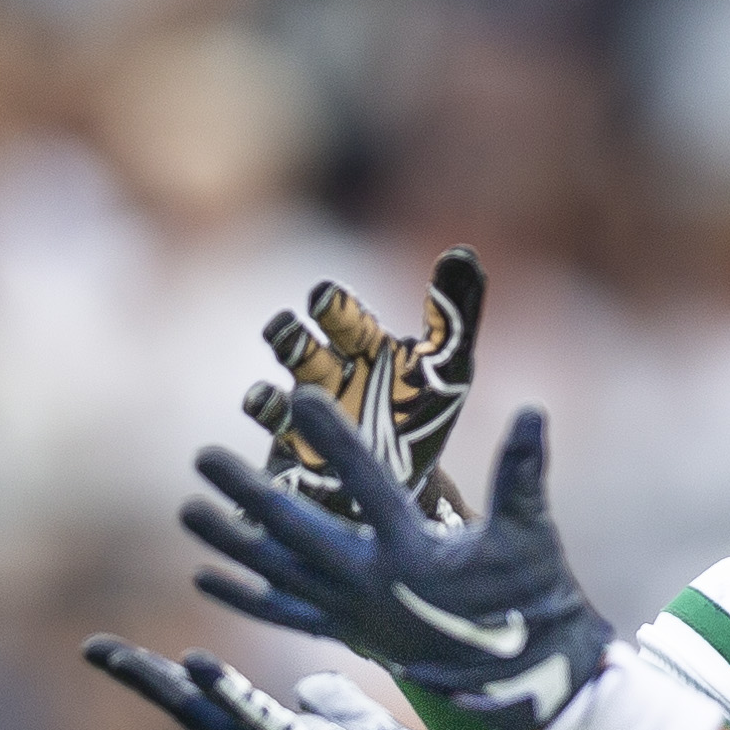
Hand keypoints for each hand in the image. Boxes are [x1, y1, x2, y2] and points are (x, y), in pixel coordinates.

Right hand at [83, 643, 503, 729]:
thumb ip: (329, 707)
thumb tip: (305, 688)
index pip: (210, 708)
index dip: (164, 679)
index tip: (116, 651)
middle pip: (193, 716)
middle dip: (141, 683)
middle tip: (91, 649)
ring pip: (213, 723)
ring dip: (167, 688)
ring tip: (121, 657)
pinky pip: (262, 724)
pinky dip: (228, 694)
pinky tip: (196, 665)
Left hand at [179, 397, 613, 729]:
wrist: (527, 676)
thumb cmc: (531, 599)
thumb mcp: (531, 535)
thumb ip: (523, 474)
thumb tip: (534, 412)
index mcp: (412, 552)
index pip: (365, 483)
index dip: (333, 439)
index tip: (299, 400)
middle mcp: (372, 584)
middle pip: (296, 531)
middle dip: (247, 493)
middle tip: (202, 458)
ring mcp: (355, 614)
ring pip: (279, 575)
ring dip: (231, 543)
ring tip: (189, 512)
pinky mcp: (351, 634)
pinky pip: (286, 615)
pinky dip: (246, 598)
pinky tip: (205, 577)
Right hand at [246, 249, 486, 522]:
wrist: (404, 477)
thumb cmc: (424, 411)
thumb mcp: (450, 365)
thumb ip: (455, 315)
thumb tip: (463, 252)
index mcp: (362, 345)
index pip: (339, 314)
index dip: (331, 306)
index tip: (323, 298)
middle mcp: (327, 373)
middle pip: (297, 346)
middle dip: (289, 338)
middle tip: (287, 332)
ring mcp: (304, 412)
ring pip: (272, 396)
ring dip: (266, 394)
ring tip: (269, 395)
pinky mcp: (294, 456)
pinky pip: (273, 439)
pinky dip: (267, 428)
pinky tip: (266, 417)